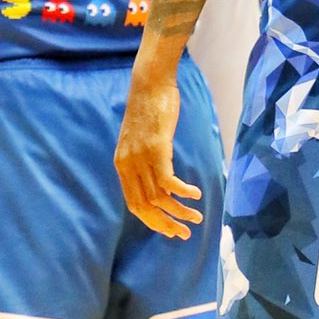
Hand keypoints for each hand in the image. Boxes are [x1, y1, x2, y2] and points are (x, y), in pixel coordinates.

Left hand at [115, 70, 201, 239]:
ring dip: (179, 212)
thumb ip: (144, 160)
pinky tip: (196, 195)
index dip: (153, 222)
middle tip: (184, 234)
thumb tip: (159, 179)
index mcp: (123, 166)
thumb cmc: (149, 109)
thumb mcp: (141, 140)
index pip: (135, 205)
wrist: (148, 83)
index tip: (170, 230)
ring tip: (196, 218)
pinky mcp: (157, 148)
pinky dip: (183, 192)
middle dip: (165, 224)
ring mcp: (142, 157)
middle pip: (146, 207)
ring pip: (160, 197)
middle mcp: (129, 165)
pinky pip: (169, 181)